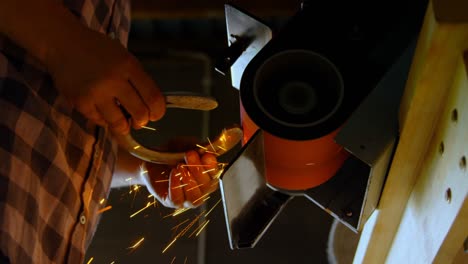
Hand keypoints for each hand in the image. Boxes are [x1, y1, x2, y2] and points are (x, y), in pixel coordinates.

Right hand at [47, 26, 164, 133]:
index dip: (158, 111)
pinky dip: (105, 120)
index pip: (153, 97)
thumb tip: (150, 106)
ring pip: (119, 123)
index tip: (155, 115)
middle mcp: (114, 80)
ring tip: (123, 123)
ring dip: (124, 126)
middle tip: (139, 121)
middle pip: (140, 113)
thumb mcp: (124, 57)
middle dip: (142, 121)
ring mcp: (96, 93)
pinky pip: (100, 121)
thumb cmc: (98, 50)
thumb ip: (137, 79)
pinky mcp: (80, 102)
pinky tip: (104, 112)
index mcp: (129, 66)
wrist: (63, 44)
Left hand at [142, 150, 219, 208]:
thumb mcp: (185, 145)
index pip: (215, 175)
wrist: (151, 159)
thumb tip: (208, 149)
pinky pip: (177, 200)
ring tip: (180, 166)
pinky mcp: (171, 201)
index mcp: (206, 175)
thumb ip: (198, 147)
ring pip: (195, 198)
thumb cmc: (170, 153)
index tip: (206, 156)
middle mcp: (199, 189)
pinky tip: (173, 174)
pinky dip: (176, 187)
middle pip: (206, 187)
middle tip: (190, 156)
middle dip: (198, 170)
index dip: (212, 167)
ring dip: (188, 180)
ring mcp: (186, 198)